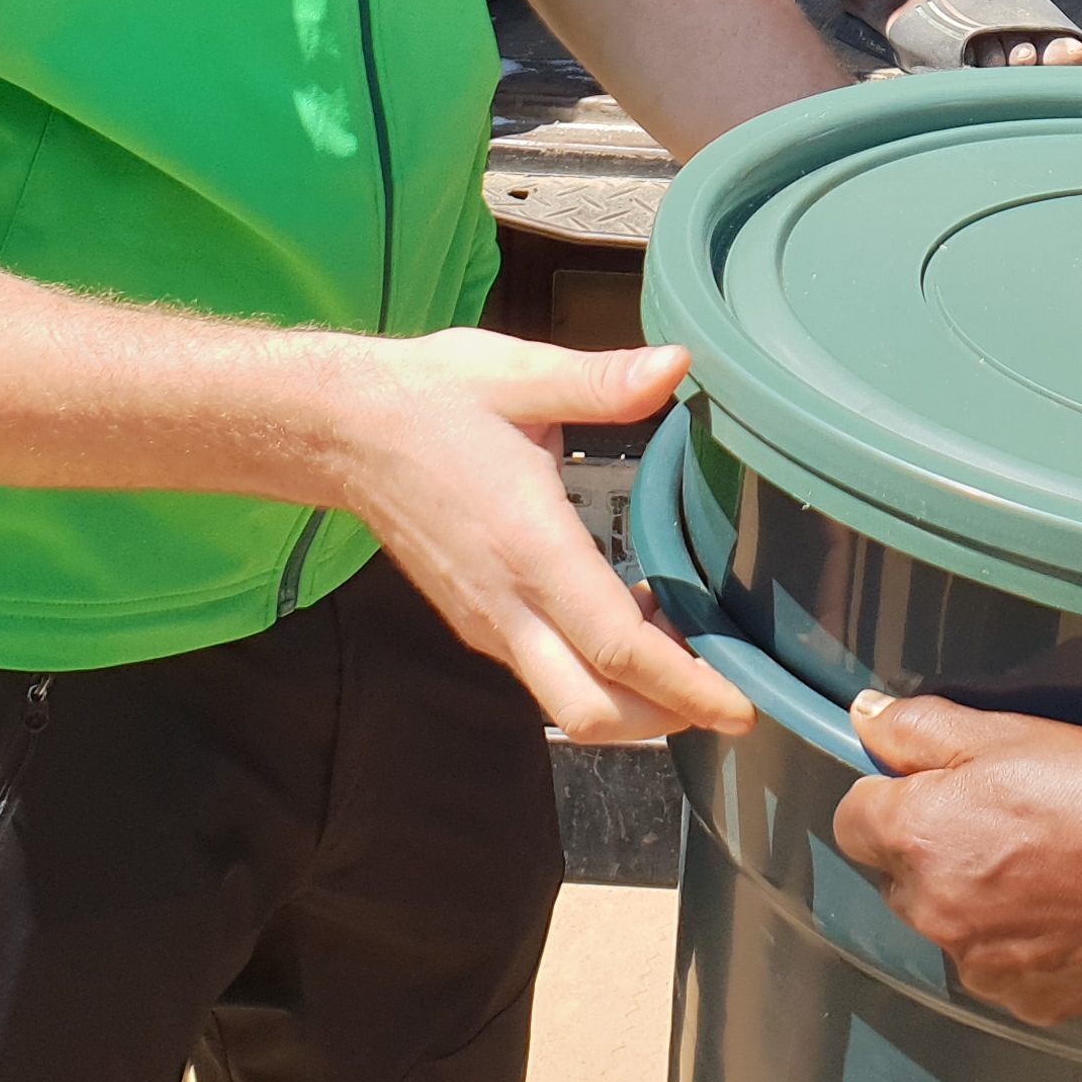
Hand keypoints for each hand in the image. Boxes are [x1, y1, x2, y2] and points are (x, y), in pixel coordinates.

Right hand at [308, 333, 754, 744]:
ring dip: (634, 701)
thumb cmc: (433, 398)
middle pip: (592, 709)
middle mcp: (506, 603)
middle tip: (730, 699)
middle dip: (667, 718)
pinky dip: (597, 675)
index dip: (686, 686)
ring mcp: (487, 621)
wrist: (342, 430)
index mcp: (529, 547)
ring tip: (693, 660)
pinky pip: (543, 675)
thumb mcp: (521, 374)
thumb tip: (678, 364)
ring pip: (567, 702)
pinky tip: (632, 624)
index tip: (740, 706)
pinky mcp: (476, 621)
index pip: (617, 647)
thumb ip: (604, 379)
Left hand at [834, 694, 1081, 1024]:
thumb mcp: (1010, 734)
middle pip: (900, 875)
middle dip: (935, 848)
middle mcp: (931, 911)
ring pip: (950, 921)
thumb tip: (864, 718)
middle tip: (1007, 817)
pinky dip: (1021, 940)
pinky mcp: (1022, 1000)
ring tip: (1048, 863)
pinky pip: (998, 962)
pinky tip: (1070, 908)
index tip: (937, 781)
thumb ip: (920, 727)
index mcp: (917, 838)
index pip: (852, 818)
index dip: (889, 793)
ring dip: (977, 897)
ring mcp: (976, 964)